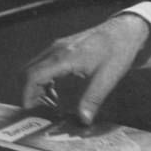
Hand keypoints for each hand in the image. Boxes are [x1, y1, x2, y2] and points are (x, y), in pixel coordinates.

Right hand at [21, 13, 150, 124]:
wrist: (124, 31)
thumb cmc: (117, 50)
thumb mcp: (107, 78)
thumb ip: (92, 99)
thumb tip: (83, 120)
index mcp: (64, 57)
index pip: (33, 75)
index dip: (26, 94)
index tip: (29, 109)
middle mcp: (55, 50)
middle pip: (27, 72)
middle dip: (28, 92)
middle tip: (40, 110)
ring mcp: (56, 47)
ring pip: (33, 68)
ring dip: (35, 87)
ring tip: (50, 104)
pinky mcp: (60, 48)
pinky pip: (41, 65)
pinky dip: (42, 80)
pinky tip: (55, 91)